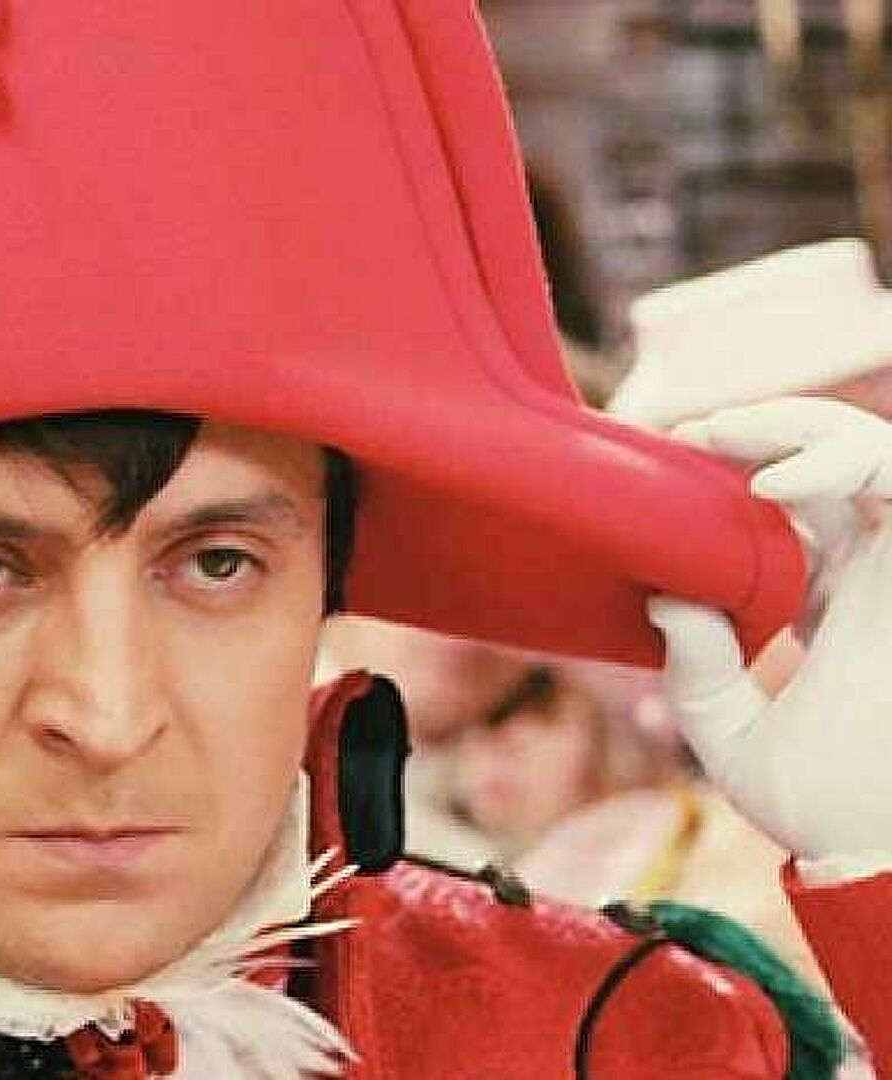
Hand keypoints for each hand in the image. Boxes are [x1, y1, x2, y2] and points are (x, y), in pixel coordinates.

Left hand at [647, 397, 891, 877]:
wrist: (878, 859)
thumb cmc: (819, 809)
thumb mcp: (730, 734)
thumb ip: (699, 672)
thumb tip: (665, 600)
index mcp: (838, 599)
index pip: (809, 500)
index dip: (751, 463)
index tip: (676, 458)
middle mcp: (881, 576)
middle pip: (850, 456)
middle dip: (778, 423)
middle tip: (699, 434)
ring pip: (884, 455)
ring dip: (811, 428)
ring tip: (728, 438)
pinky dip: (846, 463)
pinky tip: (772, 493)